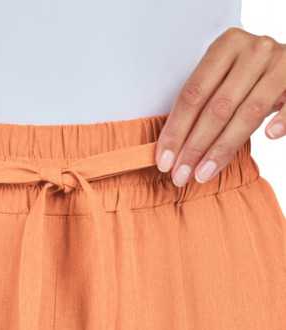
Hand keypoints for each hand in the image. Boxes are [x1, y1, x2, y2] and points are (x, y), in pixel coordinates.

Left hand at [155, 27, 285, 186]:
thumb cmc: (249, 79)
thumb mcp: (224, 81)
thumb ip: (202, 105)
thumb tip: (170, 153)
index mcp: (226, 46)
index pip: (193, 94)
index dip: (176, 131)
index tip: (163, 162)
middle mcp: (254, 50)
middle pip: (217, 107)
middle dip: (194, 147)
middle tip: (180, 175)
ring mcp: (280, 63)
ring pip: (248, 113)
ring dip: (222, 149)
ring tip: (203, 174)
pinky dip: (280, 121)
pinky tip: (268, 137)